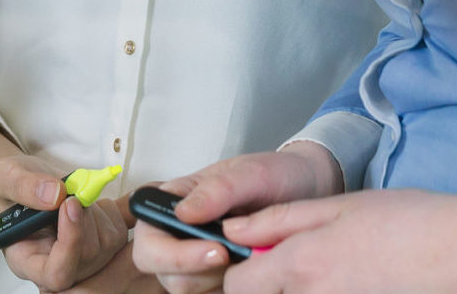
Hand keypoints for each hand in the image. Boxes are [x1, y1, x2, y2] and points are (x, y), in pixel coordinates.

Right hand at [1, 191, 132, 291]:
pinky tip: (105, 198)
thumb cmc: (14, 186)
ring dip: (97, 209)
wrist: (30, 182)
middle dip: (84, 216)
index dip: (70, 245)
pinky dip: (118, 208)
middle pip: (87, 256)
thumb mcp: (7, 177)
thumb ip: (24, 186)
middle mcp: (58, 265)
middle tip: (71, 192)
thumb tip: (54, 194)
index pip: (56, 275)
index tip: (70, 205)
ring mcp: (84, 258)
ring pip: (107, 243)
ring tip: (77, 195)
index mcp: (29, 260)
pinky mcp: (103, 242)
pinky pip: (122, 230)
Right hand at [131, 147, 338, 293]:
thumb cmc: (276, 175)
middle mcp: (179, 233)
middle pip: (160, 271)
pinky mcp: (216, 278)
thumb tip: (183, 213)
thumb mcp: (252, 174)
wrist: (307, 191)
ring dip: (216, 283)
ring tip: (248, 258)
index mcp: (176, 201)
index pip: (149, 237)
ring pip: (184, 289)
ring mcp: (196, 259)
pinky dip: (231, 291)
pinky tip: (252, 273)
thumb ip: (220, 189)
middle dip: (196, 272)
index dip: (172, 253)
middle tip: (235, 259)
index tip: (218, 251)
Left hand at [220, 189, 456, 293]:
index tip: (252, 261)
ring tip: (333, 269)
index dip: (238, 274)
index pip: (238, 288)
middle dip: (270, 285)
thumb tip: (235, 229)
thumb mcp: (337, 206)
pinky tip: (354, 280)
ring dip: (300, 290)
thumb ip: (278, 220)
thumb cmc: (406, 222)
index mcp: (302, 267)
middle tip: (298, 264)